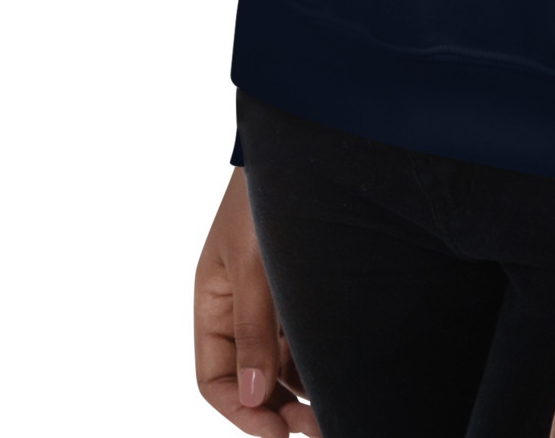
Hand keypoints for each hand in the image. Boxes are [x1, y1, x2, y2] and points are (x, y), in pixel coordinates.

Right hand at [194, 169, 319, 436]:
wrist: (302, 145)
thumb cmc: (264, 199)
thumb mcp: (253, 265)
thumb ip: (255, 330)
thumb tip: (254, 396)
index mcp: (213, 303)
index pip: (214, 379)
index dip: (241, 412)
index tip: (276, 432)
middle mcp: (240, 308)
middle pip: (251, 379)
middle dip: (277, 410)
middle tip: (317, 428)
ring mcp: (272, 300)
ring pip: (281, 365)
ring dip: (301, 393)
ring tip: (334, 413)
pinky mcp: (303, 290)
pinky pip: (304, 339)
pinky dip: (317, 363)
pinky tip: (341, 377)